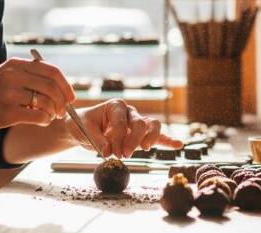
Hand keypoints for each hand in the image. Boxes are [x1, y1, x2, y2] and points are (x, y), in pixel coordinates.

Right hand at [0, 57, 75, 132]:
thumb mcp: (5, 74)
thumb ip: (28, 75)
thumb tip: (58, 85)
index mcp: (16, 64)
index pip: (52, 71)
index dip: (66, 85)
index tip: (70, 97)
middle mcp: (13, 75)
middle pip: (53, 87)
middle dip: (63, 101)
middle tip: (62, 112)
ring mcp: (9, 93)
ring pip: (47, 102)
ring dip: (53, 113)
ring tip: (49, 117)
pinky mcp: (7, 112)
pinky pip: (38, 116)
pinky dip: (45, 120)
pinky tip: (41, 122)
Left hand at [65, 98, 182, 157]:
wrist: (82, 128)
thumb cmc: (82, 124)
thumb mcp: (83, 129)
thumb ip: (96, 139)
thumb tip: (108, 151)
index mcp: (115, 106)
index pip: (122, 122)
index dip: (118, 138)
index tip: (112, 153)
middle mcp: (129, 112)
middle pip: (140, 123)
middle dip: (133, 140)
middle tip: (124, 155)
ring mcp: (136, 122)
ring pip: (152, 125)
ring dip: (151, 138)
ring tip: (145, 149)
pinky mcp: (140, 134)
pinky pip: (157, 135)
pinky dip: (167, 140)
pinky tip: (178, 144)